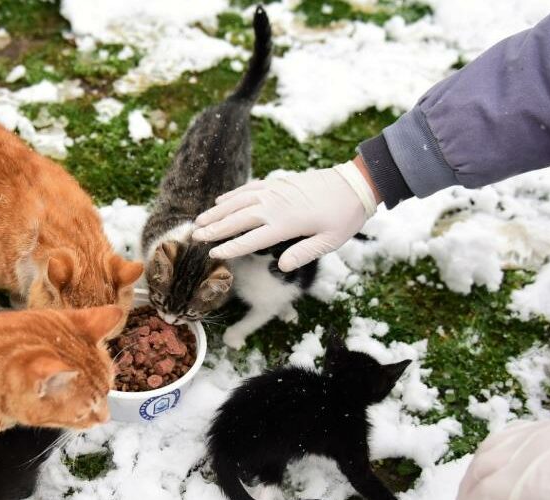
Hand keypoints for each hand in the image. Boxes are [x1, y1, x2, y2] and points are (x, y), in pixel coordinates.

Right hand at [191, 159, 377, 271]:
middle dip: (215, 228)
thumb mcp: (329, 242)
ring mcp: (274, 191)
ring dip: (217, 212)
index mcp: (286, 224)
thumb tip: (280, 266)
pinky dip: (233, 195)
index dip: (231, 248)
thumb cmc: (344, 217)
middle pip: (237, 219)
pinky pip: (249, 189)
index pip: (251, 239)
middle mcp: (275, 206)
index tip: (213, 254)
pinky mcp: (277, 183)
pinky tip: (220, 202)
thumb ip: (303, 253)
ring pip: (238, 202)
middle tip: (195, 236)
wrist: (354, 184)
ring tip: (200, 221)